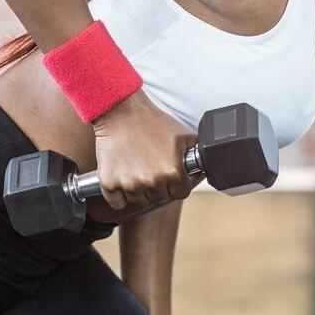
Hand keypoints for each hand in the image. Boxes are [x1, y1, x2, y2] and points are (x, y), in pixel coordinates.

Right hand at [91, 89, 198, 210]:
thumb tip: (205, 166)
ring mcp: (129, 184)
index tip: (172, 177)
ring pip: (138, 200)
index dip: (178, 184)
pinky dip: (119, 195)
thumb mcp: (184, 135)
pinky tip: (123, 177)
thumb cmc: (152, 121)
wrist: (122, 112)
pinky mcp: (109, 183)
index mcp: (173, 172)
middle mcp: (152, 181)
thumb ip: (196, 154)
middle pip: (159, 197)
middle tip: (152, 167)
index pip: (181, 193)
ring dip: (139, 190)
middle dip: (159, 185)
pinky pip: (117, 202)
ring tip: (137, 168)